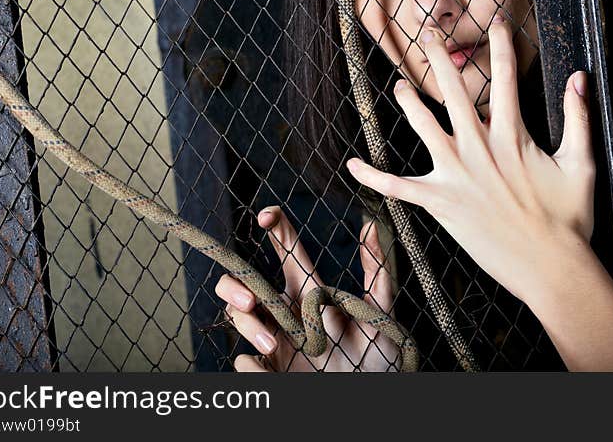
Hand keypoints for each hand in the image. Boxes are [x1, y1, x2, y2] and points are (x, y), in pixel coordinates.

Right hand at [214, 206, 399, 371]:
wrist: (371, 396)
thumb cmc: (378, 354)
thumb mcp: (378, 312)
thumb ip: (375, 272)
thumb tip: (370, 226)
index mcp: (309, 291)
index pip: (285, 250)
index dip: (274, 226)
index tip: (267, 216)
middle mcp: (285, 311)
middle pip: (241, 282)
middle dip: (233, 284)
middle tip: (250, 299)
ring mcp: (273, 339)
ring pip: (237, 317)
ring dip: (247, 327)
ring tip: (272, 345)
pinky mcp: (269, 370)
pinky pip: (244, 362)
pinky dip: (253, 366)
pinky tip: (268, 373)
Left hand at [345, 17, 595, 304]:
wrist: (551, 267)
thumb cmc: (569, 219)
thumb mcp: (582, 163)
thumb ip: (579, 118)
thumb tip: (580, 78)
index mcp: (513, 135)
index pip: (506, 79)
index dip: (502, 47)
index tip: (498, 23)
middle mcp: (479, 148)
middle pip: (454, 93)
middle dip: (440, 59)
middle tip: (428, 35)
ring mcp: (456, 174)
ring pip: (424, 127)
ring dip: (410, 103)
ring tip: (400, 86)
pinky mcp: (440, 203)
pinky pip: (398, 187)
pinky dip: (374, 177)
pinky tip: (352, 166)